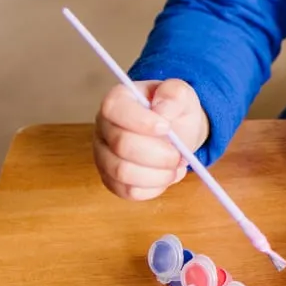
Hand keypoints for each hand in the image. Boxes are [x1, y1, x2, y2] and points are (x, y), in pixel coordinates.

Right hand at [93, 78, 208, 200]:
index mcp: (117, 100)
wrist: (177, 132)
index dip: (142, 122)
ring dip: (158, 174)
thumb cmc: (175, 111)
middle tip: (180, 155)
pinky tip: (166, 176)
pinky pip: (128, 191)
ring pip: (122, 173)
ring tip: (176, 167)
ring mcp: (103, 155)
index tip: (167, 128)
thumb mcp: (181, 94)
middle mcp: (103, 128)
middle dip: (158, 154)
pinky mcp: (111, 180)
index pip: (115, 110)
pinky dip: (154, 188)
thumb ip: (173, 94)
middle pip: (121, 146)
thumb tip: (161, 111)